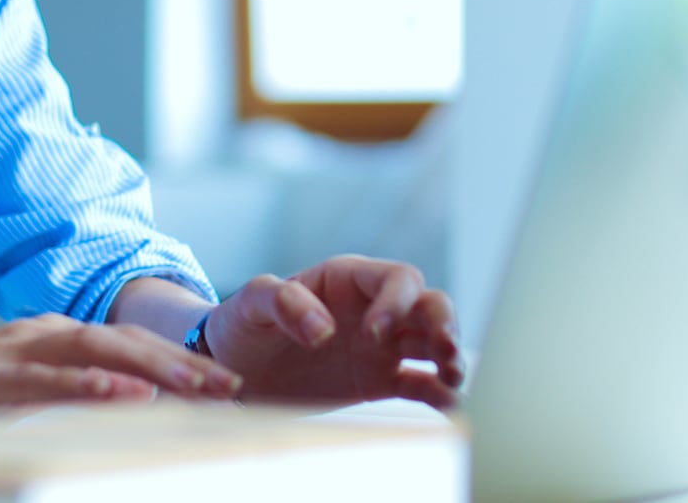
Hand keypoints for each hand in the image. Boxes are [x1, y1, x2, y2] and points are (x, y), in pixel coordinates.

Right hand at [0, 314, 242, 414]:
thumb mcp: (14, 400)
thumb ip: (62, 398)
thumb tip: (123, 412)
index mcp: (46, 340)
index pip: (126, 344)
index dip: (179, 359)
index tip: (226, 384)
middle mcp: (33, 335)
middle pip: (122, 339)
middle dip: (181, 361)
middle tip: (232, 386)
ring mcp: (5, 352)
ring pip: (91, 349)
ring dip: (149, 366)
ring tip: (196, 387)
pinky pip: (37, 379)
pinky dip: (82, 384)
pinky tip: (120, 394)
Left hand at [205, 256, 463, 408]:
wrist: (233, 368)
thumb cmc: (242, 324)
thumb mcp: (250, 304)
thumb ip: (282, 302)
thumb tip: (323, 328)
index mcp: (347, 280)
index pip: (397, 278)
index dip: (397, 302)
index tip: (376, 335)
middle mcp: (372, 308)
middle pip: (429, 305)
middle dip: (444, 324)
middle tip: (445, 351)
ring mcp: (380, 345)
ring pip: (432, 343)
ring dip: (450, 357)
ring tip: (454, 378)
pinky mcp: (378, 380)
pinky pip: (420, 384)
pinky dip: (440, 395)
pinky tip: (453, 408)